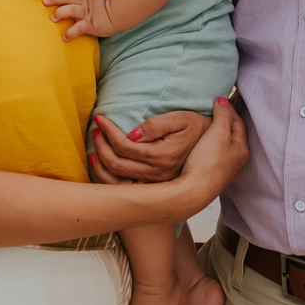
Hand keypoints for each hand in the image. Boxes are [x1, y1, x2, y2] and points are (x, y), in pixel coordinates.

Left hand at [44, 0, 114, 39]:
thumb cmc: (106, 6)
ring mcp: (87, 14)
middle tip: (45, 0)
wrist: (120, 15)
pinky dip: (71, 32)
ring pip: (72, 10)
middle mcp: (84, 3)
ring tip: (52, 18)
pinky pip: (79, 28)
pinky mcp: (90, 25)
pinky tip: (65, 37)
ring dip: (61, 13)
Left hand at [91, 110, 209, 182]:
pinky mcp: (151, 186)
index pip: (124, 146)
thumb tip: (132, 134)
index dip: (108, 131)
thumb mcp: (179, 118)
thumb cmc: (193, 126)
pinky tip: (99, 162)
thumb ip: (156, 125)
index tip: (100, 118)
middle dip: (101, 145)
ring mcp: (154, 183)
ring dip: (100, 161)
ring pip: (116, 179)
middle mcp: (157, 174)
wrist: (209, 144)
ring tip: (95, 142)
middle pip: (117, 163)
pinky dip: (106, 174)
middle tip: (96, 128)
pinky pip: (121, 185)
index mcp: (162, 156)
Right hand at [175, 97, 248, 215]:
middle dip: (224, 121)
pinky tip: (202, 145)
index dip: (229, 109)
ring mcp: (224, 171)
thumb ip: (223, 114)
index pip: (238, 123)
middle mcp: (236, 162)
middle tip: (213, 110)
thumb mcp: (218, 132)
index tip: (218, 99)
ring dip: (216, 134)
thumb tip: (224, 101)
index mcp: (242, 150)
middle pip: (232, 135)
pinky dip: (209, 146)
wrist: (192, 191)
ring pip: (222, 146)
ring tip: (206, 125)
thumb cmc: (207, 162)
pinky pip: (213, 155)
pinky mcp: (211, 176)